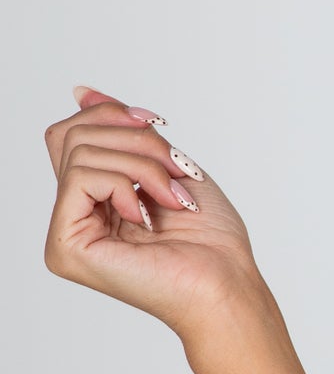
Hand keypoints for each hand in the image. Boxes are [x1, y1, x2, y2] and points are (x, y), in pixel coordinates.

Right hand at [43, 84, 265, 345]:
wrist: (227, 282)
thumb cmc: (210, 237)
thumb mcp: (166, 163)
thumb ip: (122, 131)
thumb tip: (80, 91)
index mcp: (93, 200)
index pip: (74, 133)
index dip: (112, 114)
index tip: (158, 123)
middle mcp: (73, 217)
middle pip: (74, 135)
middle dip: (136, 140)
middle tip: (176, 170)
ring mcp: (65, 234)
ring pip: (82, 153)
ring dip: (143, 165)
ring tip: (172, 199)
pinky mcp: (66, 248)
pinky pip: (81, 178)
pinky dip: (126, 185)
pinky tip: (148, 217)